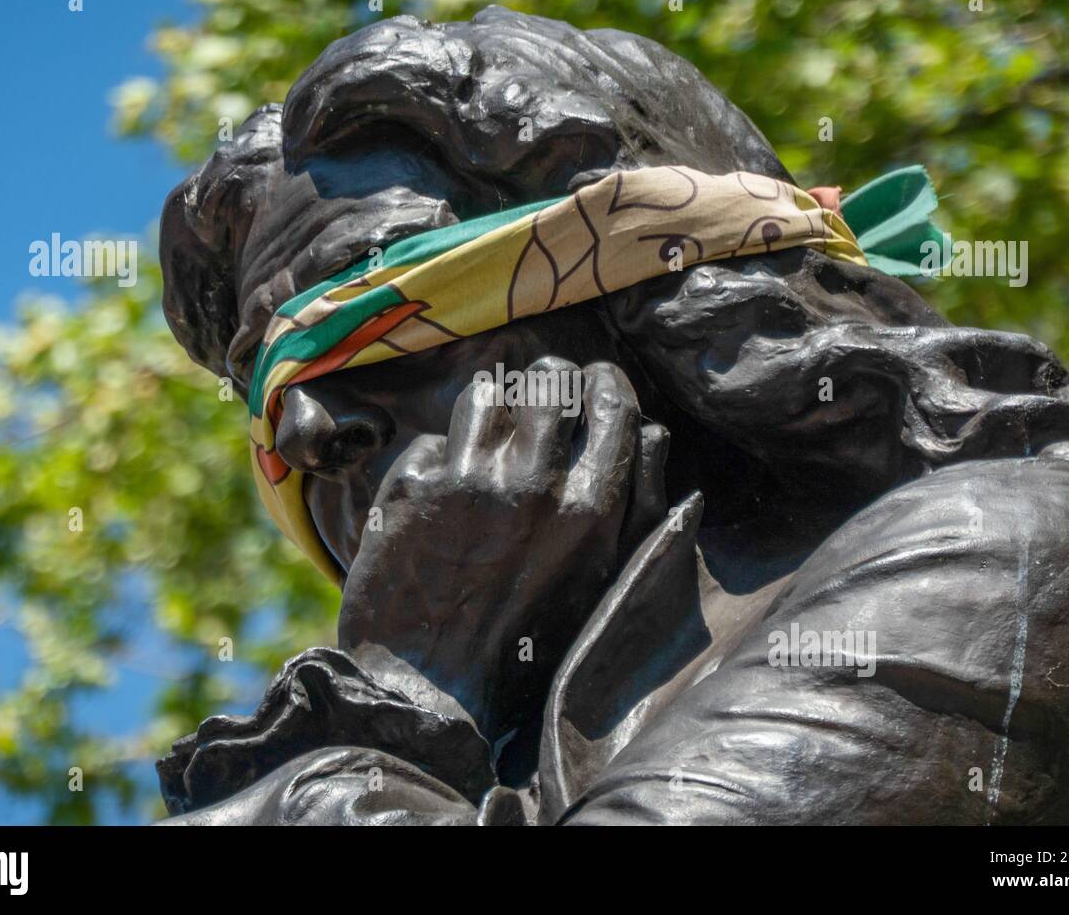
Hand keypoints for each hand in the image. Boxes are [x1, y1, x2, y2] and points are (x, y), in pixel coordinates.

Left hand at [338, 357, 667, 740]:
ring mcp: (467, 480)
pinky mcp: (413, 486)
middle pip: (549, 380)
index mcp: (592, 509)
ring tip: (485, 434)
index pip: (614, 404)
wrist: (428, 688)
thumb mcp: (604, 585)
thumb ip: (640, 509)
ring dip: (489, 407)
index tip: (594, 382)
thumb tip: (655, 434)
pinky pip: (432, 438)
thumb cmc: (525, 645)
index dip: (604, 383)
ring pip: (487, 392)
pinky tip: (437, 493)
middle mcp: (533, 484)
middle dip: (545, 381)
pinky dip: (437, 457)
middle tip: (536, 396)